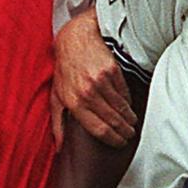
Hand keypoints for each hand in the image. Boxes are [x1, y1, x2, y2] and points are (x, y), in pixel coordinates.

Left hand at [53, 8, 135, 146]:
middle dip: (124, 131)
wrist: (75, 40)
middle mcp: (87, 93)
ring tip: (131, 123)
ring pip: (121, 108)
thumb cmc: (65, 70)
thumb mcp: (56, 97)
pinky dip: (128, 101)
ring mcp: (100, 81)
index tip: (119, 143)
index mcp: (73, 103)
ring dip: (129, 118)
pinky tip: (128, 105)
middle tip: (129, 135)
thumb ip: (58, 124)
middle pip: (113, 121)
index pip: (98, 129)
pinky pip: (124, 93)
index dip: (112, 139)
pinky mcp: (112, 71)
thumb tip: (60, 148)